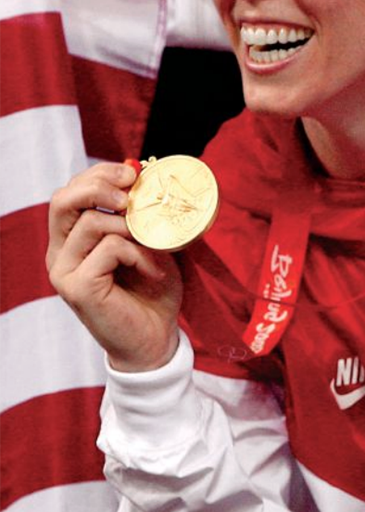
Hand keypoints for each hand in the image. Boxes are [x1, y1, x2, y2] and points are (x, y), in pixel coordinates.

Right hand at [47, 162, 182, 371]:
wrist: (156, 340)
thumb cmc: (153, 292)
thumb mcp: (150, 245)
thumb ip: (141, 218)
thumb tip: (145, 178)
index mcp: (71, 241)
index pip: (68, 194)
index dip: (97, 175)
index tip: (132, 172)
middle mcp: (60, 254)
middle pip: (62, 200)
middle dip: (99, 185)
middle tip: (132, 194)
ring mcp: (64, 272)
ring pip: (90, 222)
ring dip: (133, 229)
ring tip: (155, 250)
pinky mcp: (78, 288)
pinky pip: (108, 248)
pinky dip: (138, 253)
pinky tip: (153, 271)